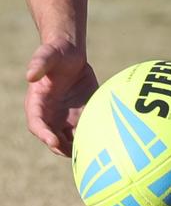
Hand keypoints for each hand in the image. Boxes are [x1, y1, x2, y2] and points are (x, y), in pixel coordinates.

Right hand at [25, 40, 98, 156]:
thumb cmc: (55, 52)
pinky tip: (104, 140)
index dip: (44, 134)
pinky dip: (92, 136)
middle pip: (53, 138)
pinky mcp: (81, 113)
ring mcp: (65, 116)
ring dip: (78, 146)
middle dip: (63, 148)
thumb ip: (39, 63)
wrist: (71, 53)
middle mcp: (50, 115)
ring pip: (70, 138)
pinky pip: (86, 128)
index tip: (53, 141)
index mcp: (37, 104)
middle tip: (76, 153)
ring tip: (91, 152)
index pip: (37, 124)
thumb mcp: (48, 54)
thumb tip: (30, 75)